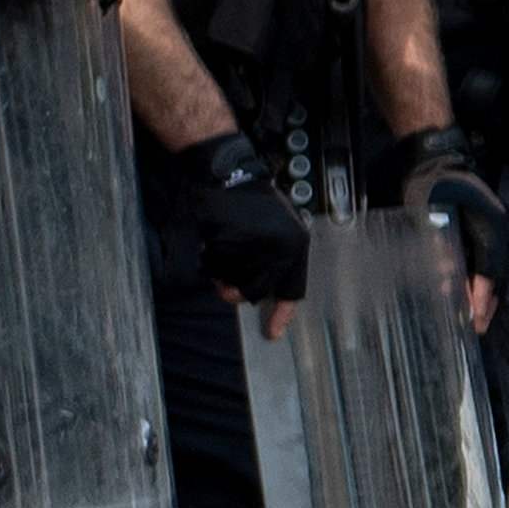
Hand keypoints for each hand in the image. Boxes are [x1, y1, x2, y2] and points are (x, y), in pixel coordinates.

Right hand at [170, 130, 310, 307]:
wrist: (229, 174)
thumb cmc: (253, 202)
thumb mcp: (280, 229)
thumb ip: (278, 260)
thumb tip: (266, 293)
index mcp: (297, 245)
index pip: (292, 289)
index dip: (282, 314)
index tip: (273, 333)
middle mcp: (280, 249)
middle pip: (256, 292)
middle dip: (239, 287)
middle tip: (229, 273)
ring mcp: (255, 247)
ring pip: (234, 283)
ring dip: (223, 274)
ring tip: (223, 252)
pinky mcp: (230, 243)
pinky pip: (216, 269)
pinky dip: (211, 261)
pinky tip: (214, 242)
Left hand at [389, 124, 505, 313]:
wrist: (435, 154)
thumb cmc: (432, 181)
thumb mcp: (429, 212)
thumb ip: (437, 244)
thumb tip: (444, 277)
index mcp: (490, 227)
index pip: (489, 270)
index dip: (482, 297)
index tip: (475, 320)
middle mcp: (497, 231)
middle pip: (496, 275)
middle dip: (486, 303)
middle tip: (477, 328)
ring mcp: (492, 230)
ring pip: (493, 270)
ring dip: (484, 295)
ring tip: (475, 318)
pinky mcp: (483, 230)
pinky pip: (485, 262)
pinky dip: (479, 281)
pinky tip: (468, 294)